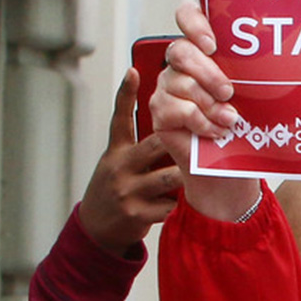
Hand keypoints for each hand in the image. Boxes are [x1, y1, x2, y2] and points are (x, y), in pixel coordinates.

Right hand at [77, 67, 182, 256]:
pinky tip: (179, 203)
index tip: (134, 71)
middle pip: (157, 144)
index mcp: (117, 151)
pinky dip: (180, 202)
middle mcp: (119, 167)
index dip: (125, 94)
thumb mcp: (121, 161)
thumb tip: (171, 118)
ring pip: (171, 175)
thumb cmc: (119, 187)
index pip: (120, 118)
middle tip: (201, 135)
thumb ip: (141, 144)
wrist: (99, 230)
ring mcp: (127, 191)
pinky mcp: (137, 213)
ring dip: (186, 175)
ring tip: (193, 175)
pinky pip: (172, 203)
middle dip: (180, 141)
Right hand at [149, 2, 258, 220]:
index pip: (187, 15)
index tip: (213, 44)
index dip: (194, 23)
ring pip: (181, 82)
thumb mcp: (254, 88)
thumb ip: (252, 67)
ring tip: (230, 120)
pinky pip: (177, 109)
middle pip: (181, 51)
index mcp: (203, 47)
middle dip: (208, 72)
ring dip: (211, 104)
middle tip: (229, 92)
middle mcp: (181, 63)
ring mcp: (167, 86)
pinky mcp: (160, 112)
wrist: (231, 164)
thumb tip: (281, 51)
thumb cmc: (246, 121)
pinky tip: (216, 130)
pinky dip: (201, 121)